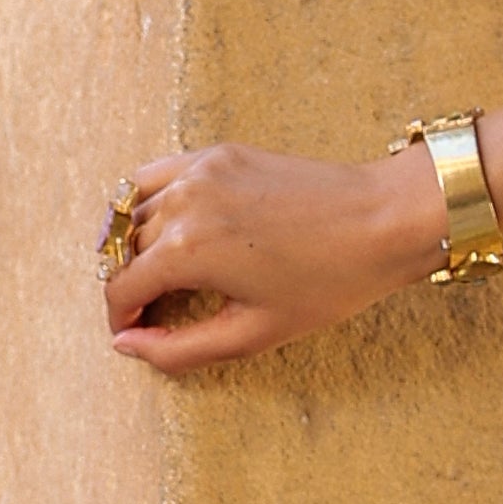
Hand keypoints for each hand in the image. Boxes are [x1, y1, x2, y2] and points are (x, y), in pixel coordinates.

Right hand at [102, 143, 448, 371]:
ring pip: (133, 210)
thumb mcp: (254, 332)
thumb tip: (128, 345)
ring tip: (157, 272)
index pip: (121, 288)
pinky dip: (148, 201)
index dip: (119, 319)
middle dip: (129, 284)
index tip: (132, 333)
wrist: (382, 221)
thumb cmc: (330, 281)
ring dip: (134, 244)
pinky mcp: (218, 154)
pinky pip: (158, 175)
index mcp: (187, 250)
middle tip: (151, 310)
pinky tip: (166, 225)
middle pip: (124, 250)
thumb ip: (181, 348)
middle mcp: (182, 203)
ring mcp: (198, 171)